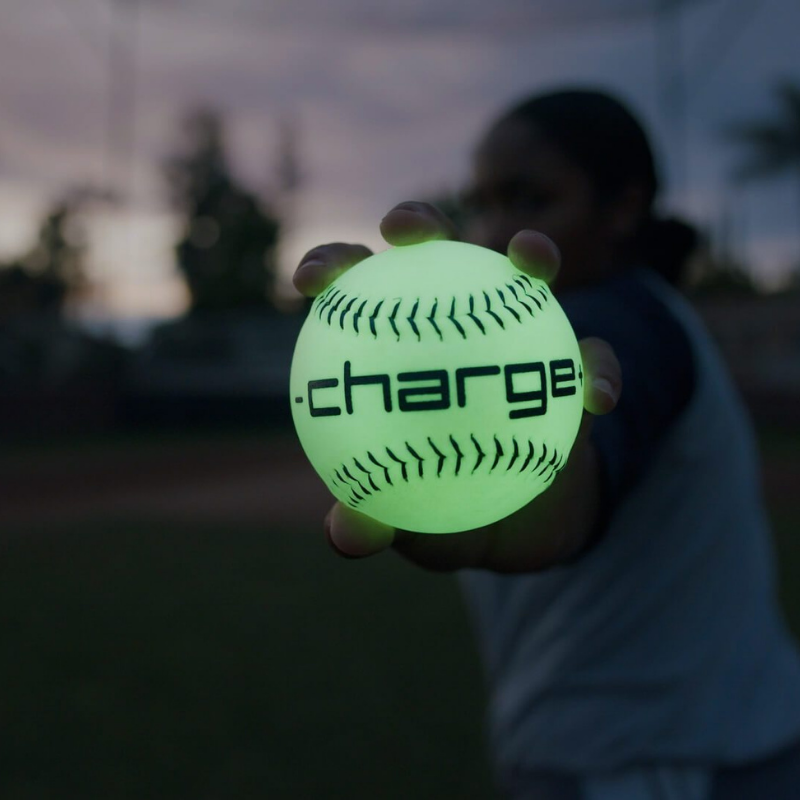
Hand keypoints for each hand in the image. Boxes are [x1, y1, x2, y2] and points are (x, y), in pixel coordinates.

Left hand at [293, 201, 621, 572]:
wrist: (520, 524)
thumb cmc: (447, 511)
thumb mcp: (412, 525)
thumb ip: (379, 521)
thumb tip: (347, 538)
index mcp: (399, 353)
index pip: (354, 296)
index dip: (329, 268)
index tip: (311, 281)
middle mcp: (456, 329)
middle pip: (430, 256)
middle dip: (416, 222)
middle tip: (406, 231)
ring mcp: (519, 337)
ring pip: (523, 274)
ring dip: (531, 252)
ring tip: (532, 257)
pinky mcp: (573, 366)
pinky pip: (593, 358)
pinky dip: (599, 371)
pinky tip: (599, 397)